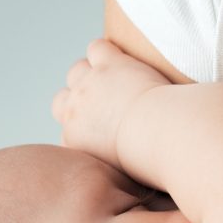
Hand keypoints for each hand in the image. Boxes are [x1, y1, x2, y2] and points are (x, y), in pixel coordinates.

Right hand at [52, 39, 170, 166]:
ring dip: (93, 73)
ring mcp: (87, 86)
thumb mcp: (123, 174)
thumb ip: (113, 166)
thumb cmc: (152, 160)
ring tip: (116, 80)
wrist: (161, 135)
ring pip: (77, 71)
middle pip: (61, 101)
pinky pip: (97, 48)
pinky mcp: (107, 64)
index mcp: (75, 143)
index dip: (85, 128)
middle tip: (105, 103)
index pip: (69, 133)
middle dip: (78, 100)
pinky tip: (126, 61)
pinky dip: (109, 52)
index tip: (104, 131)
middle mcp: (73, 113)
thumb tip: (123, 171)